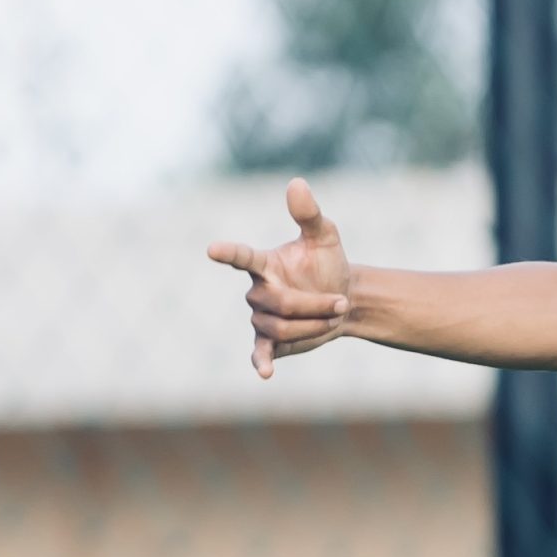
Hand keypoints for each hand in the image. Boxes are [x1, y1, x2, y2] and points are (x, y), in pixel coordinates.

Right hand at [206, 179, 352, 377]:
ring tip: (332, 315)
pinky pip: (260, 351)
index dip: (229, 253)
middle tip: (340, 301)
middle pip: (279, 304)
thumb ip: (309, 214)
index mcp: (264, 264)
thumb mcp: (325, 237)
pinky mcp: (269, 339)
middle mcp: (257, 290)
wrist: (344, 301)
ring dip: (314, 324)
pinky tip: (265, 372)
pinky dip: (261, 362)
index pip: (243, 257)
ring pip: (282, 327)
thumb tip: (297, 183)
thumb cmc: (328, 264)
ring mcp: (261, 316)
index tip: (212, 249)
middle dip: (315, 305)